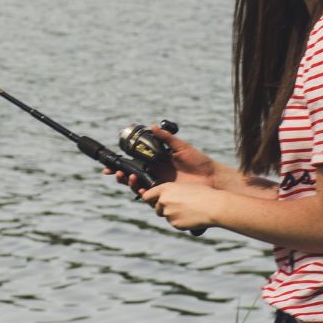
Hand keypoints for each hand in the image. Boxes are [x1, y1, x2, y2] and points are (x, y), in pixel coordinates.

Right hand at [102, 123, 217, 194]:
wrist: (212, 177)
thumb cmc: (199, 161)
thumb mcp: (182, 147)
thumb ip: (167, 138)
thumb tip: (153, 126)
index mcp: (157, 161)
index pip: (135, 163)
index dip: (122, 164)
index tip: (110, 166)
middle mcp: (156, 174)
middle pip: (133, 176)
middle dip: (121, 175)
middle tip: (116, 173)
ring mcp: (160, 185)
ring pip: (139, 186)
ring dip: (130, 183)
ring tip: (130, 177)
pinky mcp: (166, 194)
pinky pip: (151, 196)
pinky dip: (143, 194)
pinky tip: (141, 190)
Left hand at [141, 182, 217, 232]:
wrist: (213, 206)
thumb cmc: (202, 193)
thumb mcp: (184, 186)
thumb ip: (171, 191)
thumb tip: (163, 198)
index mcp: (165, 188)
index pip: (147, 196)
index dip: (150, 199)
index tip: (153, 200)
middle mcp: (164, 201)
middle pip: (157, 208)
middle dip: (164, 208)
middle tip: (178, 206)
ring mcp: (168, 213)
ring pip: (167, 216)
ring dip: (174, 215)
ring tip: (189, 209)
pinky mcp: (175, 224)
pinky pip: (175, 223)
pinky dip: (181, 221)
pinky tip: (192, 216)